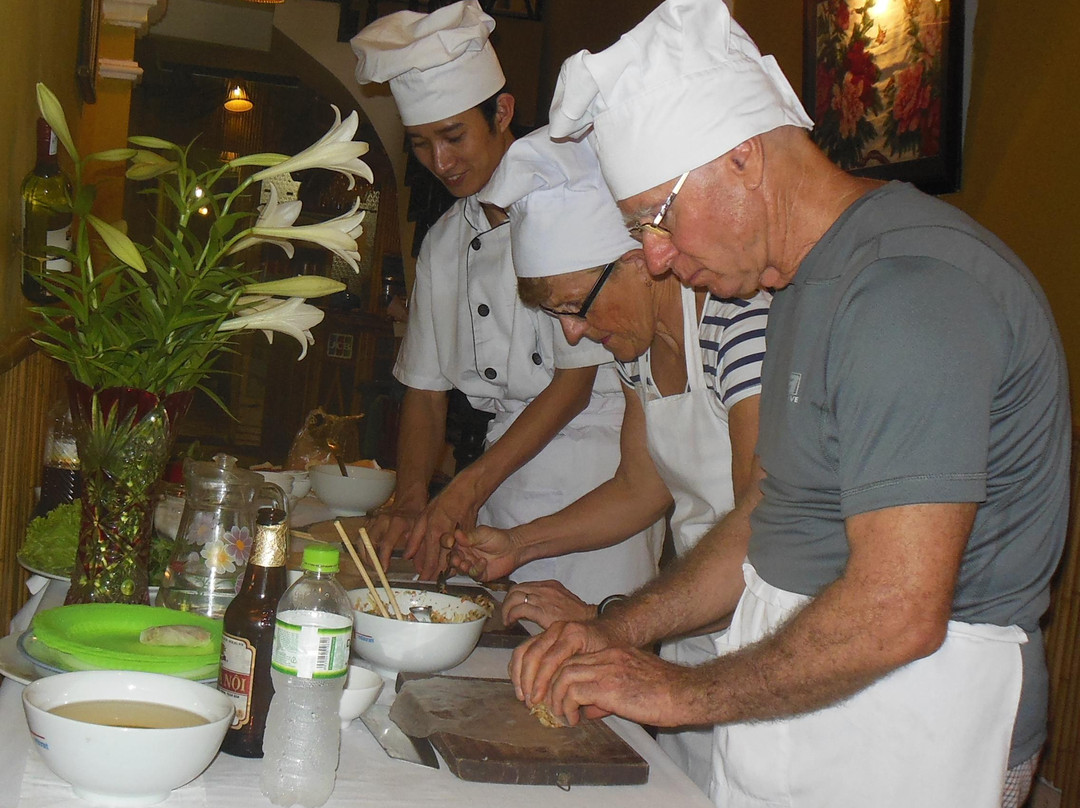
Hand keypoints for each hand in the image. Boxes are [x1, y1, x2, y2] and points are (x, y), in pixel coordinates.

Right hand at [358, 505, 421, 569]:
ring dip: (364, 555)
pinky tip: (370, 557)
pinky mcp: (368, 521)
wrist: (407, 504)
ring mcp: (374, 519)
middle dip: (370, 559)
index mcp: (397, 522)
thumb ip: (418, 549)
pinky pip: (361, 537)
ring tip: (372, 566)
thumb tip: (418, 569)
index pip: (386, 543)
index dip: (383, 558)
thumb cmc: (414, 520)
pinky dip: (363, 549)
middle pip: (369, 542)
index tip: (383, 570)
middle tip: (375, 570)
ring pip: (362, 540)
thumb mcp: (420, 533)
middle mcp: (383, 520)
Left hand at [404, 473, 483, 578]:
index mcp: (434, 532)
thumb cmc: (442, 503)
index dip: (426, 573)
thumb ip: (415, 538)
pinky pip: (460, 555)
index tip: (421, 581)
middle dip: (436, 576)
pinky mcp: (468, 540)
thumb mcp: (422, 517)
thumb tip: (407, 556)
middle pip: (443, 565)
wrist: (466, 493)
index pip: (430, 560)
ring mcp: (460, 540)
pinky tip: (449, 567)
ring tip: (438, 578)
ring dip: (446, 571)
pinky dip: (454, 562)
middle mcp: (448, 538)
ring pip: (453, 562)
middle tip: (429, 583)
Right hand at [447, 526, 521, 581]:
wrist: (513, 548)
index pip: (449, 543)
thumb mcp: (483, 533)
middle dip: (453, 559)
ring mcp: (470, 565)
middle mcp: (464, 554)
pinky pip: (473, 574)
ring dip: (462, 567)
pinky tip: (483, 562)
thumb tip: (456, 534)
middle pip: (452, 558)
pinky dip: (476, 569)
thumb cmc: (498, 538)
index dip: (447, 543)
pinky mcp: (479, 574)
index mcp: (462, 543)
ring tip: (465, 563)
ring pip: (460, 569)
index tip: (449, 542)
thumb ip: (469, 536)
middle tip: (456, 559)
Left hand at [502, 581, 596, 628]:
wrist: (589, 623)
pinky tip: (511, 623)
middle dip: (506, 602)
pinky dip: (510, 615)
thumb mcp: (560, 601)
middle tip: (506, 614)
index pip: (523, 585)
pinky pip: (519, 609)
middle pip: (515, 589)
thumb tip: (528, 609)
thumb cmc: (576, 617)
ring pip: (514, 597)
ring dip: (506, 609)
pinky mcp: (542, 610)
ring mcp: (543, 598)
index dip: (513, 597)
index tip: (510, 607)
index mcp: (549, 585)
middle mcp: (544, 588)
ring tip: (507, 620)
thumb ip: (545, 601)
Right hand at [510, 619, 615, 708]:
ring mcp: (549, 630)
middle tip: (529, 702)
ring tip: (523, 696)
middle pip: (533, 655)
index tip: (536, 701)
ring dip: (519, 675)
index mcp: (573, 634)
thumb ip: (591, 683)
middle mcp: (558, 629)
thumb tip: (577, 711)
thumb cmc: (610, 648)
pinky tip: (521, 685)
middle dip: (527, 681)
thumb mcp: (606, 664)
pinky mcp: (544, 635)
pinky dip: (518, 667)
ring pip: (524, 651)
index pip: (549, 660)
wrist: (611, 629)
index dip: (540, 683)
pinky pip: (524, 649)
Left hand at [546, 646, 688, 727]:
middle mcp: (608, 656)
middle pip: (564, 663)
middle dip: (552, 686)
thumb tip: (587, 709)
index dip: (561, 677)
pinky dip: (567, 707)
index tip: (558, 696)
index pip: (575, 658)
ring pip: (564, 675)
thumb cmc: (665, 694)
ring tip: (561, 715)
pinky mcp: (609, 686)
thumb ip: (608, 692)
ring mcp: (607, 669)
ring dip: (556, 698)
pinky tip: (574, 719)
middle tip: (551, 706)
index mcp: (614, 653)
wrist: (685, 693)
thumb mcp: (633, 685)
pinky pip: (573, 692)